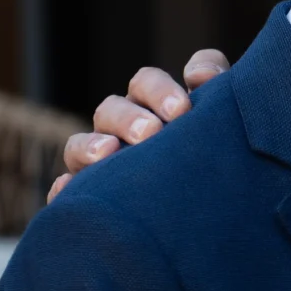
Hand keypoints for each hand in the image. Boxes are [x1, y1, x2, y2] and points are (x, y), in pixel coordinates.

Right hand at [48, 50, 232, 200]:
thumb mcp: (224, 123)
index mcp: (155, 107)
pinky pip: (68, 188)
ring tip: (108, 154)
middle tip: (151, 133)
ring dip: (90, 145)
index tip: (182, 110)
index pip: (147, 84)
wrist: (212, 213)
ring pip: (81, 144)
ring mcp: (102, 161)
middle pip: (112, 109)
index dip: (160, 90)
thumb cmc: (219, 158)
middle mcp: (124, 129)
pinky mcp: (90, 193)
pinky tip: (69, 188)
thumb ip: (218, 89)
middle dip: (129, 118)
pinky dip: (66, 186)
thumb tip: (198, 76)